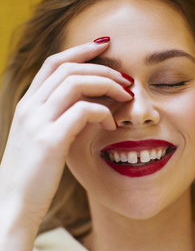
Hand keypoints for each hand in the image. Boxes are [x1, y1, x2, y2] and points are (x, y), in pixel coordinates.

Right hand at [0, 40, 132, 229]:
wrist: (13, 205)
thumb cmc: (32, 175)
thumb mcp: (40, 140)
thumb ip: (57, 119)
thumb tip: (88, 107)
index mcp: (27, 105)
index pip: (53, 63)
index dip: (79, 50)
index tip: (104, 45)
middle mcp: (29, 107)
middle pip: (68, 67)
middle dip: (102, 67)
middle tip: (126, 78)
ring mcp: (37, 121)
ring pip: (76, 82)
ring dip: (107, 84)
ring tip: (126, 96)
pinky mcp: (50, 140)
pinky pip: (83, 110)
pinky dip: (103, 112)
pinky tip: (111, 124)